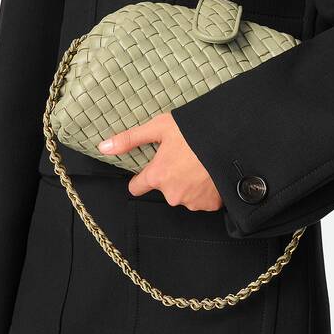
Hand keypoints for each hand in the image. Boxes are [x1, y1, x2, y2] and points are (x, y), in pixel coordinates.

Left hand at [98, 112, 222, 211]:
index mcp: (157, 176)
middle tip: (184, 157)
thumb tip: (103, 147)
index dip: (142, 177)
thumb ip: (130, 139)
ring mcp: (192, 201)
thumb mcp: (160, 127)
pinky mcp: (210, 205)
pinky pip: (203, 200)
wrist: (230, 140)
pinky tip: (210, 173)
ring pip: (184, 195)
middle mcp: (172, 194)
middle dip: (171, 177)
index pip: (137, 187)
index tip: (150, 170)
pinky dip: (205, 190)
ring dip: (189, 184)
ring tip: (199, 164)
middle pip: (164, 189)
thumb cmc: (194, 132)